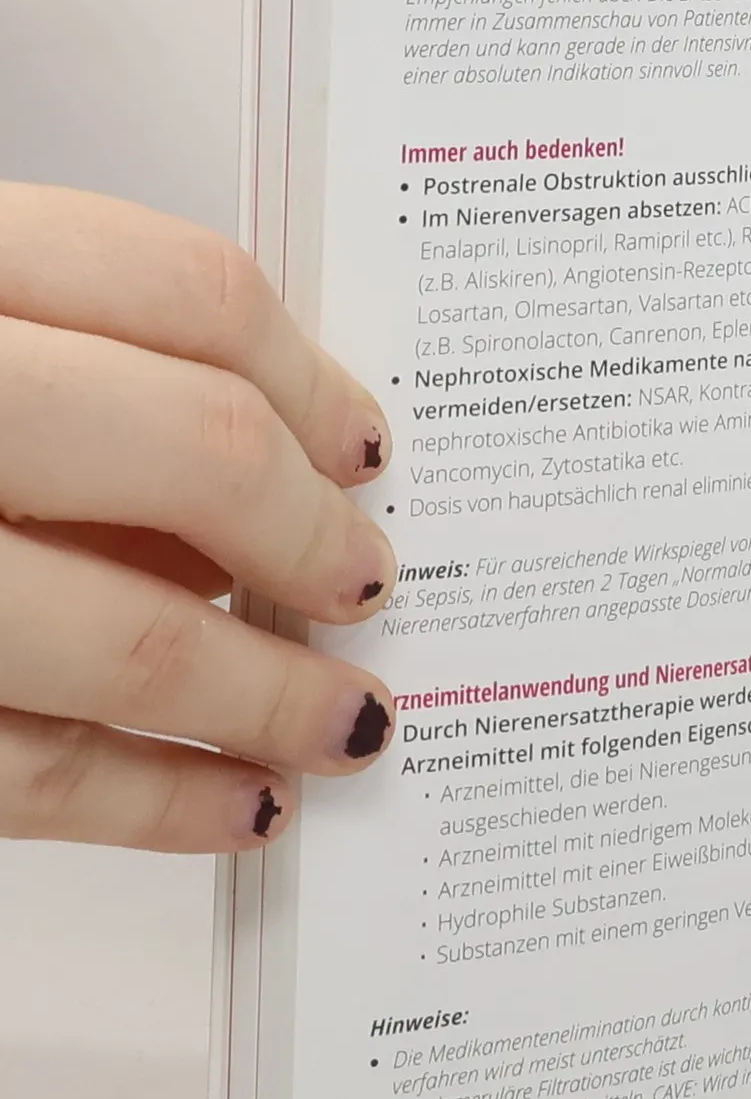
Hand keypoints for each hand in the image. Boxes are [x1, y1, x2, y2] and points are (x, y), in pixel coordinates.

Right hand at [0, 184, 398, 852]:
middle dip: (310, 535)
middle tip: (369, 583)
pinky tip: (238, 808)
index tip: (367, 448)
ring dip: (266, 696)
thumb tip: (267, 464)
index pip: (181, 291)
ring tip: (346, 722)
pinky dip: (156, 801)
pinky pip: (24, 775)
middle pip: (189, 449)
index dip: (310, 377)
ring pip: (121, 638)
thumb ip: (52, 359)